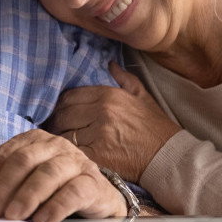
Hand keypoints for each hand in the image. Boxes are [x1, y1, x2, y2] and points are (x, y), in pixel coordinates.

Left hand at [0, 129, 126, 221]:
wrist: (99, 197)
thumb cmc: (56, 191)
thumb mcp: (28, 186)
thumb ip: (7, 193)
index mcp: (32, 141)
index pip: (2, 157)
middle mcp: (53, 145)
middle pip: (22, 161)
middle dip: (3, 188)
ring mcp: (75, 161)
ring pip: (47, 173)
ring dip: (27, 196)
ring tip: (13, 216)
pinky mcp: (93, 182)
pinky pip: (74, 191)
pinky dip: (56, 206)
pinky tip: (43, 220)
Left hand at [43, 61, 179, 180]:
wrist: (169, 157)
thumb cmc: (156, 127)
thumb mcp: (143, 96)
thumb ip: (124, 78)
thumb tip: (109, 64)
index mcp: (109, 95)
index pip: (69, 96)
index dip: (59, 105)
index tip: (56, 112)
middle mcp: (101, 112)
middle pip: (62, 115)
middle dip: (55, 122)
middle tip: (52, 128)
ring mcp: (99, 135)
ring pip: (64, 134)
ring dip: (59, 139)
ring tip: (56, 142)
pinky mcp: (98, 156)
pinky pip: (72, 152)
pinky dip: (68, 154)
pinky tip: (67, 155)